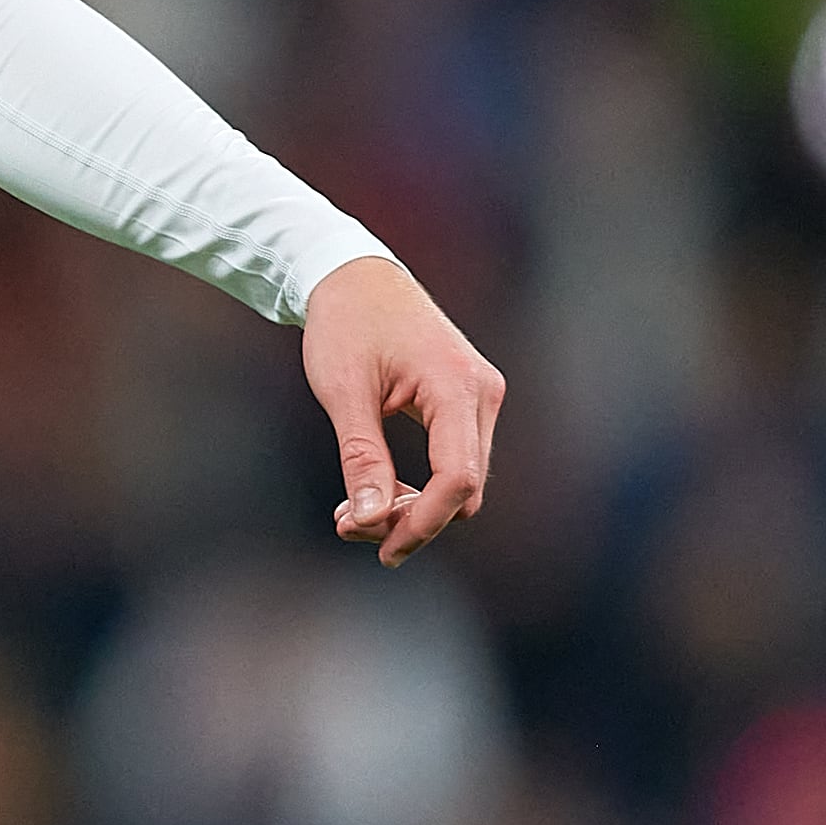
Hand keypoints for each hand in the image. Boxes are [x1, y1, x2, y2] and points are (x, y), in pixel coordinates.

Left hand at [302, 254, 502, 566]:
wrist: (354, 276)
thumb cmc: (344, 324)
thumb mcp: (343, 391)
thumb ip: (361, 457)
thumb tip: (368, 521)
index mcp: (457, 388)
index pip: (458, 479)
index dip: (422, 523)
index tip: (380, 548)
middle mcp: (482, 394)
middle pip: (464, 489)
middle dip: (411, 520)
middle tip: (348, 527)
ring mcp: (481, 397)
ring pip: (461, 480)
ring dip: (412, 507)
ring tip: (350, 514)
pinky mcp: (467, 402)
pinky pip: (454, 460)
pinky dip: (419, 484)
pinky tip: (373, 492)